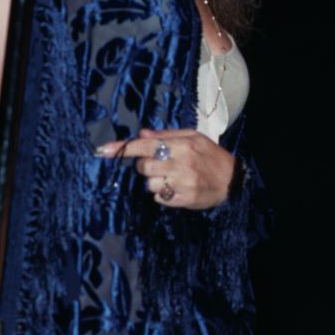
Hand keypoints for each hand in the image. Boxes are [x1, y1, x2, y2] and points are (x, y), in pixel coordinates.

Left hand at [96, 128, 234, 209]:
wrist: (231, 180)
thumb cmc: (210, 155)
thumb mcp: (194, 137)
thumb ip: (166, 135)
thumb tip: (142, 134)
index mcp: (182, 145)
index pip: (146, 146)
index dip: (123, 148)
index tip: (102, 151)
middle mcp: (180, 164)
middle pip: (143, 166)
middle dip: (145, 165)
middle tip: (159, 163)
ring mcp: (181, 184)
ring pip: (148, 184)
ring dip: (154, 180)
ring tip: (170, 176)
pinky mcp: (181, 200)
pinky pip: (157, 198)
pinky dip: (162, 193)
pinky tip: (175, 187)